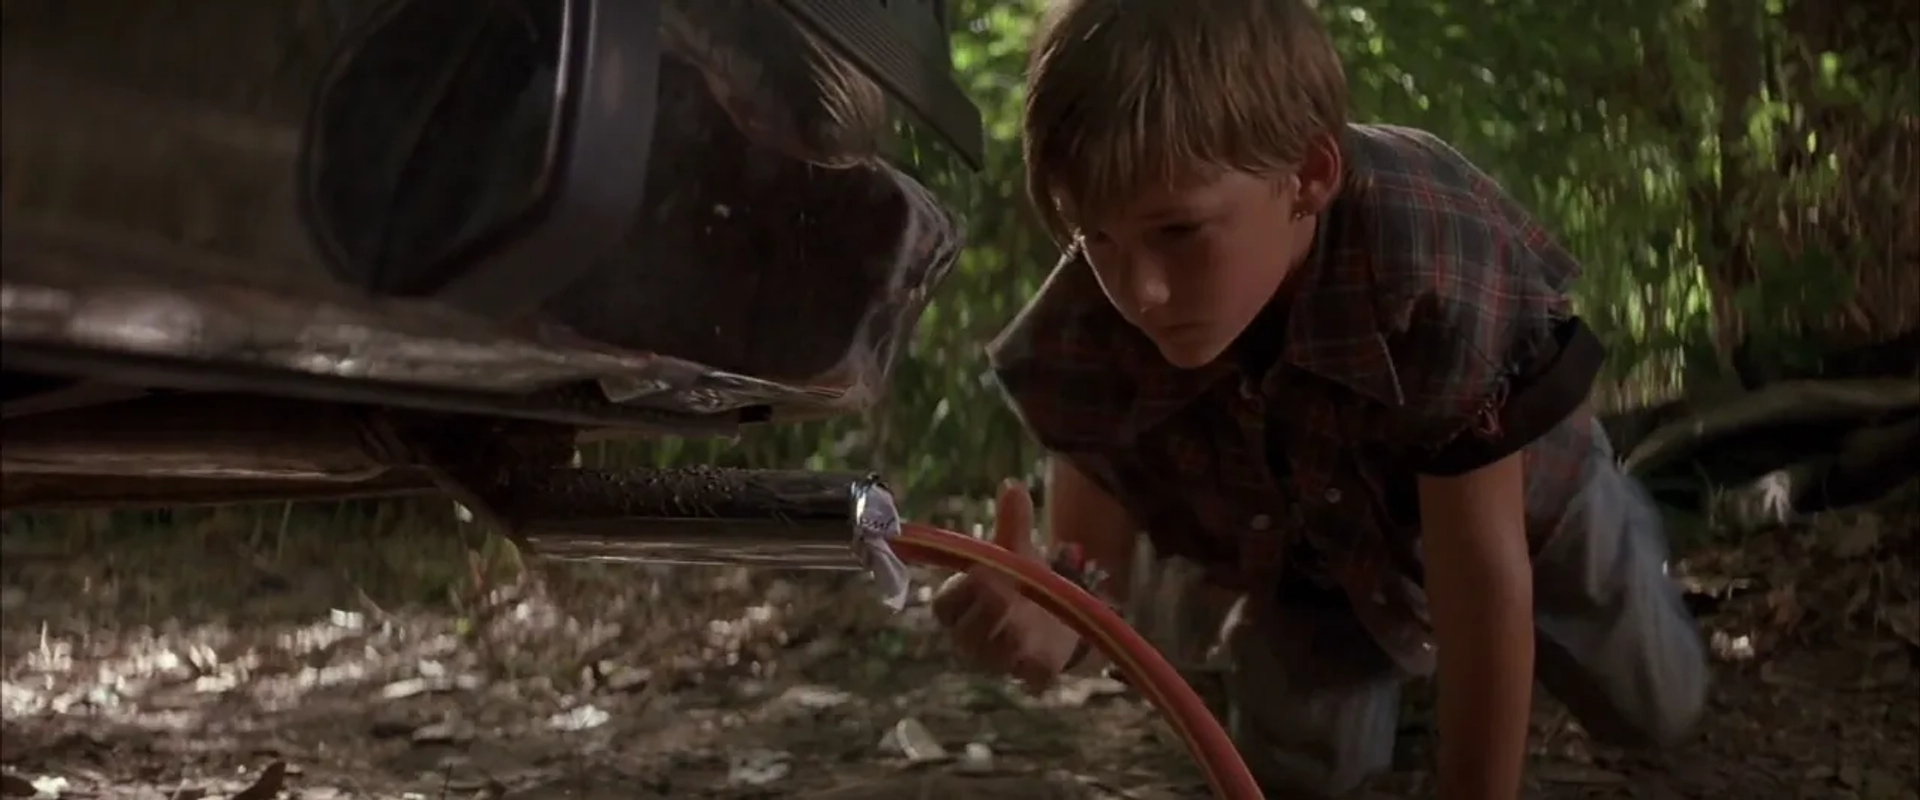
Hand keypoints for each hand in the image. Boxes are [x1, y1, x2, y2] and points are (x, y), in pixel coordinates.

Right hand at [931, 480, 1080, 690]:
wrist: (1054, 619)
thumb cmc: (1021, 583)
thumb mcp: (1017, 551)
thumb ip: (1013, 523)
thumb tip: (1013, 484)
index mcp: (959, 608)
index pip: (944, 607)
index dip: (960, 591)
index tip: (983, 570)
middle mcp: (971, 639)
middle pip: (966, 634)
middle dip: (987, 610)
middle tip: (1006, 589)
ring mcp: (999, 662)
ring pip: (996, 656)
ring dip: (1011, 634)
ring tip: (1025, 615)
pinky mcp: (1030, 677)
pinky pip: (1031, 677)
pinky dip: (1039, 665)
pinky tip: (1048, 646)